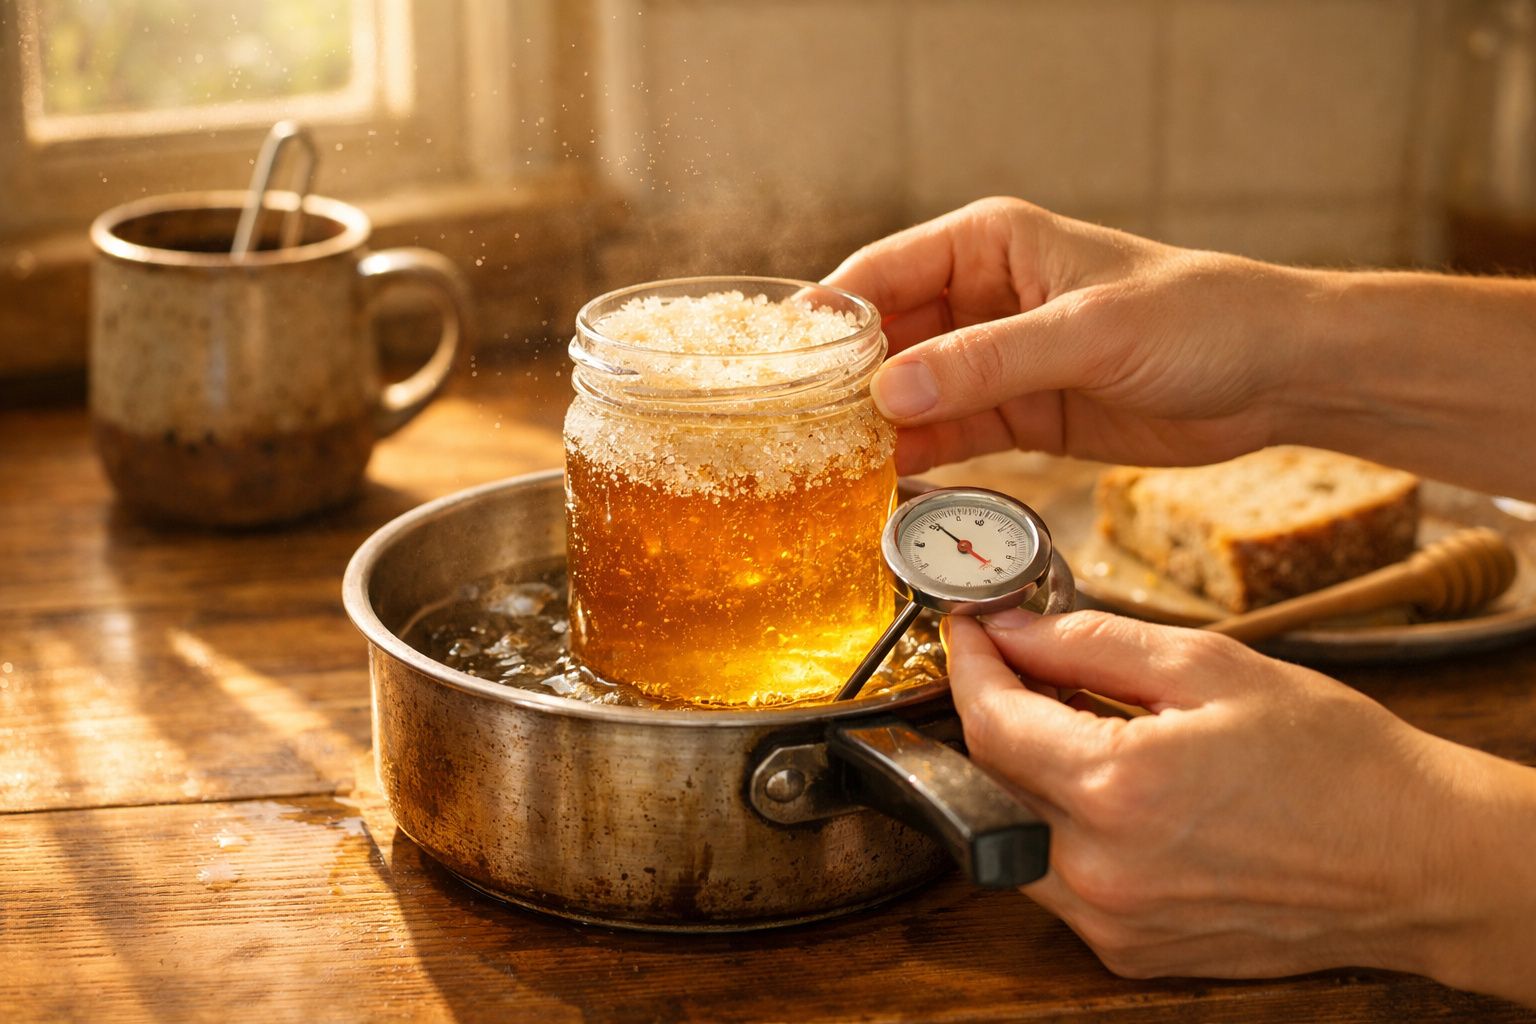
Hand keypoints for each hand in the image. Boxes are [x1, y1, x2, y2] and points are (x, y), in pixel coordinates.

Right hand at [824, 197, 1308, 474]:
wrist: (1276, 376)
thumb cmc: (1199, 319)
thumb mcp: (1088, 334)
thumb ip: (986, 363)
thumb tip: (889, 392)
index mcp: (990, 243)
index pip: (882, 272)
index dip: (828, 320)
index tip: (783, 370)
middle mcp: (982, 297)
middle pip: (885, 338)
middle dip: (844, 382)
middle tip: (798, 432)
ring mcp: (997, 359)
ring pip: (911, 391)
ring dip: (875, 426)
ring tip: (826, 467)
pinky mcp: (1019, 413)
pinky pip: (950, 433)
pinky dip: (918, 456)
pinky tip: (882, 482)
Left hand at [943, 609, 1535, 1003]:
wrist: (1418, 863)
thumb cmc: (1335, 761)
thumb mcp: (1212, 667)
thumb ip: (1089, 644)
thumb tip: (1010, 630)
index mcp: (1119, 789)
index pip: (989, 722)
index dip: (969, 666)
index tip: (970, 631)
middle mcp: (1102, 870)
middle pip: (989, 779)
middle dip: (998, 713)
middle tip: (1028, 667)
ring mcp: (1113, 922)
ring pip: (1014, 834)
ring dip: (1026, 775)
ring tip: (1082, 728)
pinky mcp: (1131, 952)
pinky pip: (1058, 882)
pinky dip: (1063, 829)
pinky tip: (1115, 793)